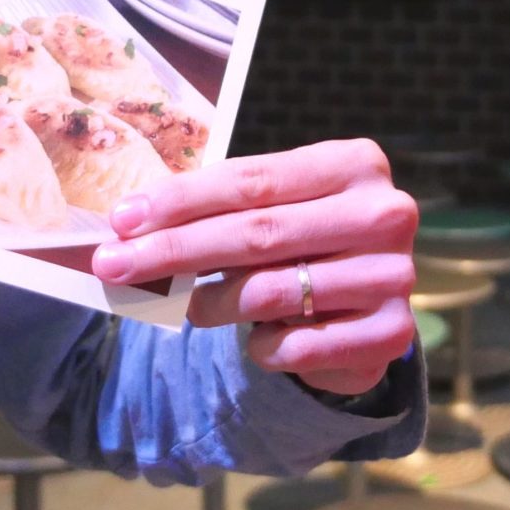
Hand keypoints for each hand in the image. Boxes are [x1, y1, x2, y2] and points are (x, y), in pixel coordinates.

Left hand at [91, 138, 418, 396]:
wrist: (368, 302)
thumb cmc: (305, 240)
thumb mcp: (275, 209)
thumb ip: (221, 211)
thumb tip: (130, 226)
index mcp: (357, 164)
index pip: (253, 181)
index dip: (183, 200)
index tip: (123, 219)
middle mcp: (385, 214)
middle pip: (257, 233)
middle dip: (175, 249)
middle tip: (115, 263)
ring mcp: (395, 276)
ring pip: (272, 291)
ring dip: (213, 304)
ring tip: (189, 308)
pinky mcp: (391, 334)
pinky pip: (297, 345)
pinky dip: (261, 345)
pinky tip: (257, 338)